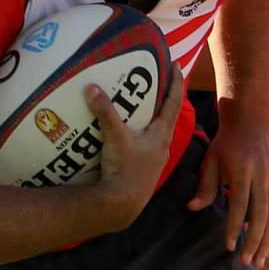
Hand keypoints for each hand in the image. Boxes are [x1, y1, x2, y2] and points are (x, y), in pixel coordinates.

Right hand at [89, 80, 180, 229]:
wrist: (121, 205)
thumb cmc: (125, 171)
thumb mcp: (116, 138)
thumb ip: (105, 112)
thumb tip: (92, 87)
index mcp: (162, 135)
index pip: (173, 102)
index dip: (175, 82)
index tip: (176, 64)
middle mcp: (161, 145)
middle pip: (164, 114)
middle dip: (159, 97)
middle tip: (152, 79)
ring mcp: (152, 158)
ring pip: (152, 130)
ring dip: (146, 116)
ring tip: (135, 102)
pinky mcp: (140, 167)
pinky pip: (139, 143)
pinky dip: (133, 132)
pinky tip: (121, 131)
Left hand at [188, 101, 268, 266]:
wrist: (251, 121)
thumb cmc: (225, 143)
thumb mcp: (210, 160)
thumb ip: (205, 185)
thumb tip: (192, 207)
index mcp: (242, 171)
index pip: (239, 205)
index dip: (233, 227)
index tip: (228, 245)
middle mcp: (261, 178)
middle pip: (261, 215)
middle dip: (254, 241)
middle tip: (248, 262)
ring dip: (267, 241)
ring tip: (261, 261)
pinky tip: (267, 246)